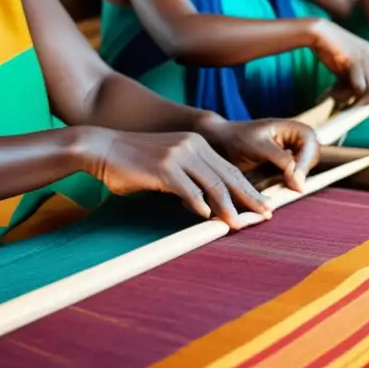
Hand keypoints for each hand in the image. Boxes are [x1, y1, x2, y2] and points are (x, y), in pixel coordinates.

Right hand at [80, 127, 271, 229]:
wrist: (102, 148)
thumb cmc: (132, 161)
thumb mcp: (167, 162)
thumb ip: (188, 177)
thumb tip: (207, 204)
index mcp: (196, 143)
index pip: (230, 169)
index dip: (249, 189)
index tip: (262, 204)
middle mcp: (192, 145)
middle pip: (229, 176)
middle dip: (249, 198)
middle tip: (266, 215)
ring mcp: (178, 154)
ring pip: (212, 184)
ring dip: (228, 208)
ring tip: (239, 224)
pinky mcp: (163, 167)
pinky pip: (188, 189)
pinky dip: (199, 205)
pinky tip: (208, 218)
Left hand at [198, 116, 320, 192]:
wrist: (224, 144)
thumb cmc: (239, 138)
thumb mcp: (260, 146)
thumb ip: (281, 159)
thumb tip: (298, 179)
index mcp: (296, 129)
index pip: (311, 146)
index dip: (305, 163)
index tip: (295, 180)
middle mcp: (299, 143)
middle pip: (311, 162)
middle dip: (300, 175)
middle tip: (287, 187)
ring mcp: (294, 158)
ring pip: (303, 174)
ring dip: (292, 182)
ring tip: (273, 185)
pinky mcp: (286, 171)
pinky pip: (292, 182)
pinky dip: (284, 186)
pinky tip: (270, 187)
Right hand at [310, 20, 368, 110]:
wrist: (322, 33)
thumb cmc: (335, 50)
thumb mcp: (355, 62)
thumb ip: (363, 76)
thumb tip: (366, 97)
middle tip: (367, 109)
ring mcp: (366, 59)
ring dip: (364, 102)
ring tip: (352, 106)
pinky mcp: (354, 61)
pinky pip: (360, 86)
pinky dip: (354, 97)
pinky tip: (345, 101)